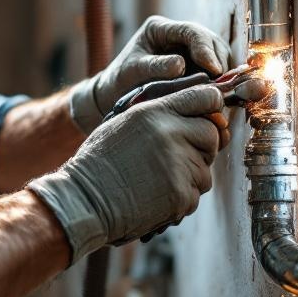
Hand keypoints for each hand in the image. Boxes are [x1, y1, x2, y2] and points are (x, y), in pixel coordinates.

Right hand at [29, 84, 223, 262]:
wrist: (85, 199)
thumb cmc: (101, 161)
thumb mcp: (124, 122)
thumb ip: (160, 114)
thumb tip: (199, 114)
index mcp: (154, 112)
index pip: (203, 97)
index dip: (211, 106)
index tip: (210, 114)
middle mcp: (170, 134)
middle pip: (211, 135)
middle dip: (202, 146)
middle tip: (178, 156)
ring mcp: (179, 165)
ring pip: (205, 170)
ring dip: (188, 176)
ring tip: (156, 179)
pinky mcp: (181, 195)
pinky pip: (194, 195)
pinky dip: (179, 198)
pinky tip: (153, 196)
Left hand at [69, 15, 231, 133]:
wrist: (116, 96)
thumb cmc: (120, 81)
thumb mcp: (132, 71)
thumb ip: (155, 67)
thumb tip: (180, 65)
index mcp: (160, 29)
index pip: (191, 31)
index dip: (205, 49)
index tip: (213, 69)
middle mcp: (178, 36)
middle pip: (211, 43)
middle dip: (218, 62)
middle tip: (220, 86)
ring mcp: (190, 51)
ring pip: (218, 57)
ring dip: (222, 75)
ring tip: (219, 94)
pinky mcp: (197, 67)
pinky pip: (216, 72)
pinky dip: (219, 83)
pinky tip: (217, 97)